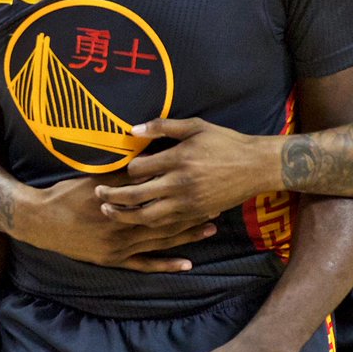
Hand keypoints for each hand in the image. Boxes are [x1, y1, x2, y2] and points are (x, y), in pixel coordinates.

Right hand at [18, 172, 216, 271]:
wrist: (40, 221)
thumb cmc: (66, 194)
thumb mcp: (95, 178)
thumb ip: (123, 174)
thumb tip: (150, 158)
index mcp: (118, 203)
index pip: (157, 197)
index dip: (180, 192)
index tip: (201, 185)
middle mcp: (122, 227)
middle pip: (164, 220)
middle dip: (190, 213)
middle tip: (215, 207)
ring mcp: (118, 247)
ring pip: (159, 241)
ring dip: (185, 236)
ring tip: (209, 229)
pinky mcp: (113, 260)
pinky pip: (144, 265)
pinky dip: (166, 264)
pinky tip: (186, 263)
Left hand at [95, 119, 278, 225]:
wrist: (255, 167)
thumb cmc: (225, 142)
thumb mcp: (195, 126)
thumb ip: (162, 126)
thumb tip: (133, 130)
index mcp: (178, 159)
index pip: (138, 170)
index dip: (125, 170)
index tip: (121, 168)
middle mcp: (180, 184)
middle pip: (136, 196)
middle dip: (113, 197)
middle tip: (97, 195)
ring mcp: (188, 203)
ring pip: (148, 217)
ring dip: (125, 216)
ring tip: (109, 212)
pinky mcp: (196, 214)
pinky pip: (166, 225)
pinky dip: (148, 224)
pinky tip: (137, 220)